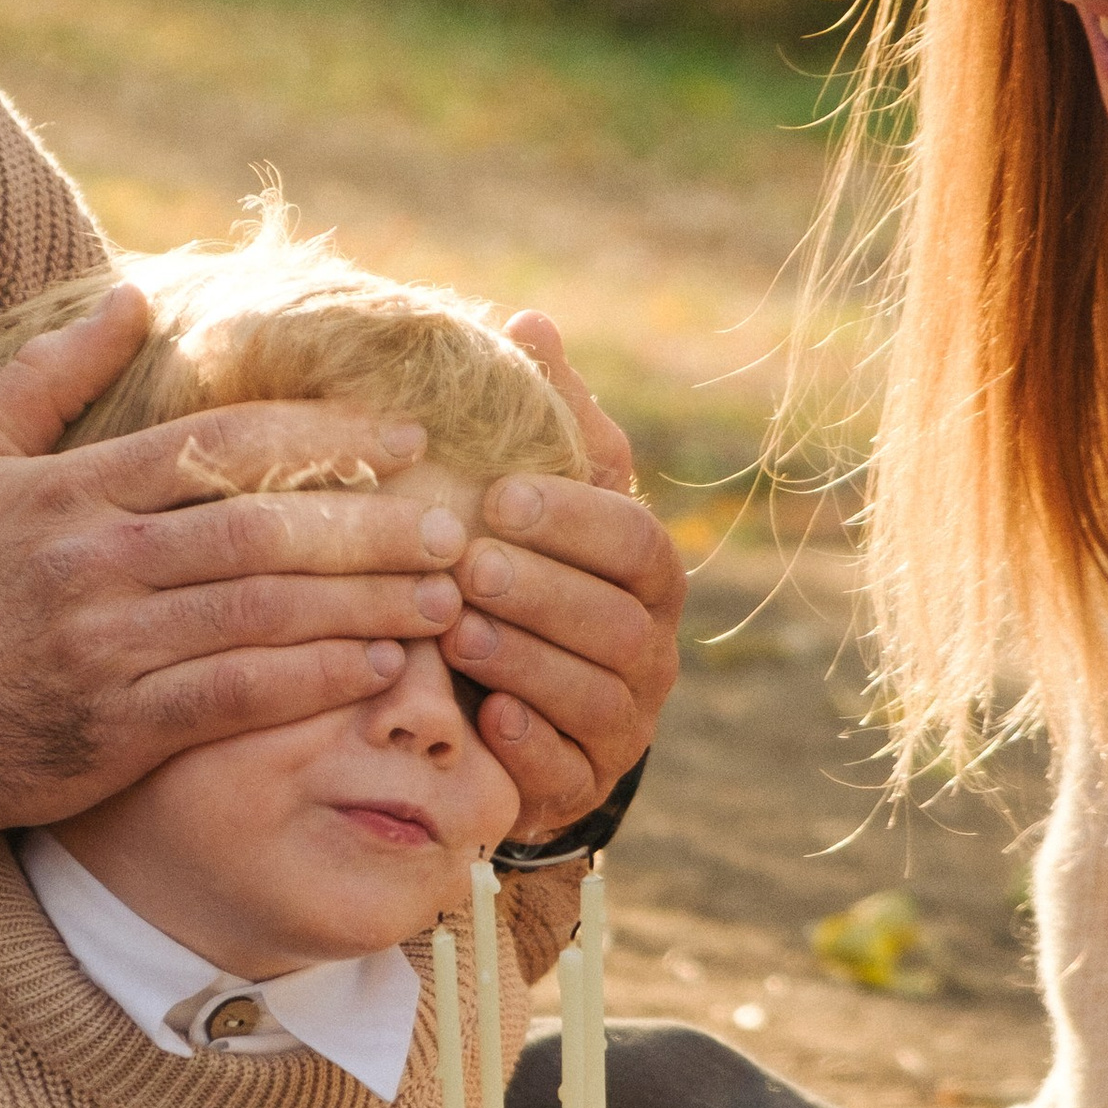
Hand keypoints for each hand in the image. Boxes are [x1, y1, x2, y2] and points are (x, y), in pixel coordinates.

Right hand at [0, 285, 475, 842]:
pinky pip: (237, 698)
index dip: (324, 438)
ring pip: (262, 614)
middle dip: (370, 525)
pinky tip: (375, 668)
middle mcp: (94, 563)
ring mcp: (107, 649)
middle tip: (451, 523)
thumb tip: (131, 298)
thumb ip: (50, 376)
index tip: (403, 437)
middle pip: (260, 531)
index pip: (220, 446)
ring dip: (364, 604)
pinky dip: (313, 681)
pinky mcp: (116, 729)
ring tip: (440, 596)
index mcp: (71, 491)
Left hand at [444, 315, 683, 841]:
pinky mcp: (583, 783)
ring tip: (458, 634)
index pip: (633, 540)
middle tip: (467, 564)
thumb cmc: (522, 574)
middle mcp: (648, 648)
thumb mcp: (534, 497)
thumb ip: (541, 420)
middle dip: (540, 590)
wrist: (511, 707)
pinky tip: (488, 721)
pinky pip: (570, 769)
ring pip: (593, 694)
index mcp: (645, 574)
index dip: (572, 518)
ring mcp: (622, 722)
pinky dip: (532, 745)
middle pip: (614, 620)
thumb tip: (529, 324)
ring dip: (527, 662)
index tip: (499, 494)